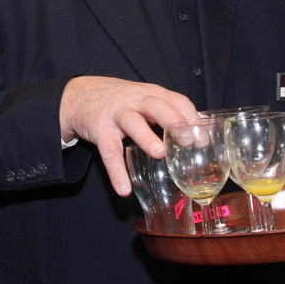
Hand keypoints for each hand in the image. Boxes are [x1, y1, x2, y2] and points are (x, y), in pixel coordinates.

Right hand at [59, 76, 198, 196]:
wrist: (80, 95)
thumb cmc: (120, 100)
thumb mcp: (146, 99)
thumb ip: (170, 111)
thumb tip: (202, 127)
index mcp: (152, 94)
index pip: (177, 101)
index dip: (192, 118)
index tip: (205, 138)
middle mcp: (136, 101)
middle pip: (157, 106)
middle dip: (174, 122)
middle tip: (188, 140)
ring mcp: (117, 114)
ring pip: (133, 123)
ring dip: (147, 138)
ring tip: (159, 154)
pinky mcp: (100, 129)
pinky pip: (108, 152)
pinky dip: (116, 171)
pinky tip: (123, 188)